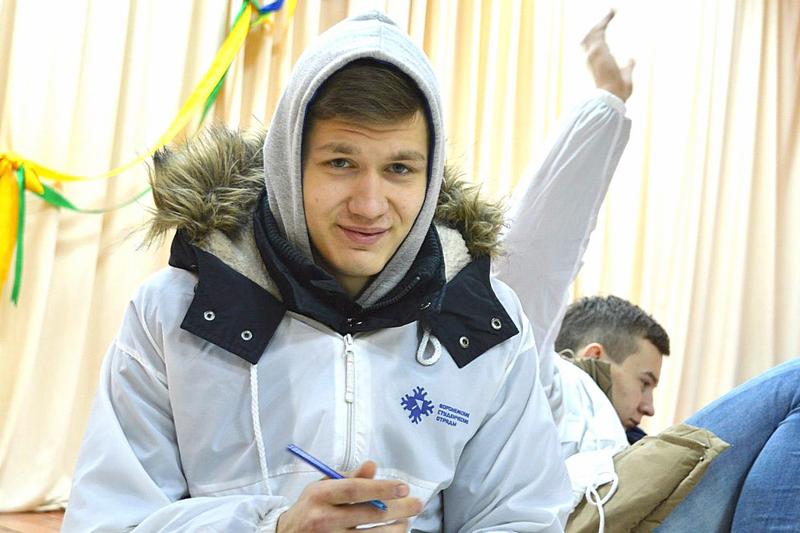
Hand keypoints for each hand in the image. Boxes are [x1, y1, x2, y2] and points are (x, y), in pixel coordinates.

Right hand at [276, 461, 422, 531]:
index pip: (354, 490)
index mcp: (320, 495)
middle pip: (369, 514)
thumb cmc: (310, 508)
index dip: (381, 488)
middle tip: (416, 504)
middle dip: (398, 509)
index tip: (403, 487)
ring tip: (405, 522)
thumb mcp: (322, 487)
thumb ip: (348, 478)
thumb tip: (372, 466)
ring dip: (395, 529)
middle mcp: (323, 519)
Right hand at [581, 10, 633, 101]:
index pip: (594, 48)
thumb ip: (628, 67)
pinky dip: (605, 21)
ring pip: (592, 33)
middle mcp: (592, 59)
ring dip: (601, 22)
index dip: (598, 37)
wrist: (612, 97)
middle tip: (607, 17)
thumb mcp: (625, 76)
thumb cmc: (618, 92)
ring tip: (611, 12)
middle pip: (589, 39)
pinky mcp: (597, 50)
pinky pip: (599, 31)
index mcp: (597, 65)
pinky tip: (612, 13)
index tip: (605, 28)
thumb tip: (632, 58)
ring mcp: (593, 54)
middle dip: (597, 27)